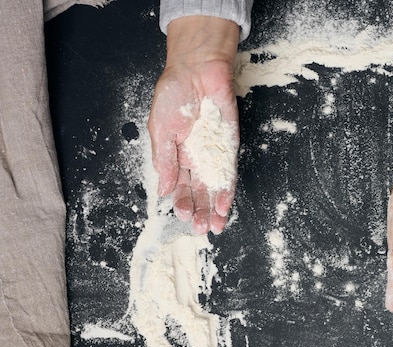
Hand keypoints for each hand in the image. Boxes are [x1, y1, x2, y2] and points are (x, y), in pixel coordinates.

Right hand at [148, 16, 239, 234]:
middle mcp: (197, 159)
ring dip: (215, 207)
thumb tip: (163, 189)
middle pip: (199, 191)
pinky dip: (227, 190)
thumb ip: (164, 159)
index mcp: (177, 156)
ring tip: (215, 226)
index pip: (180, 186)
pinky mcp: (230, 146)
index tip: (182, 216)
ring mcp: (215, 154)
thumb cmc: (174, 95)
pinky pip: (229, 172)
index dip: (182, 202)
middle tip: (200, 228)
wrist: (196, 70)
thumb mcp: (160, 130)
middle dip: (200, 211)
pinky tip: (225, 206)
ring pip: (216, 187)